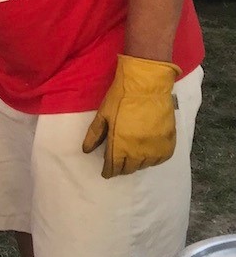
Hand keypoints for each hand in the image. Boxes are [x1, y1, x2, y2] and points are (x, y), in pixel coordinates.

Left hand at [82, 54, 180, 178]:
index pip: (113, 166)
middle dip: (121, 168)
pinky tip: (147, 154)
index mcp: (120, 144)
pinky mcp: (169, 142)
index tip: (106, 172)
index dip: (108, 171)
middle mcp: (138, 151)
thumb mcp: (103, 113)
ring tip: (131, 158)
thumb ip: (95, 134)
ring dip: (136, 164)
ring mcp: (155, 148)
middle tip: (117, 165)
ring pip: (144, 165)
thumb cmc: (121, 97)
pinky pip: (160, 160)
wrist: (147, 84)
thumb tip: (86, 150)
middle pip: (129, 168)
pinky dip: (153, 159)